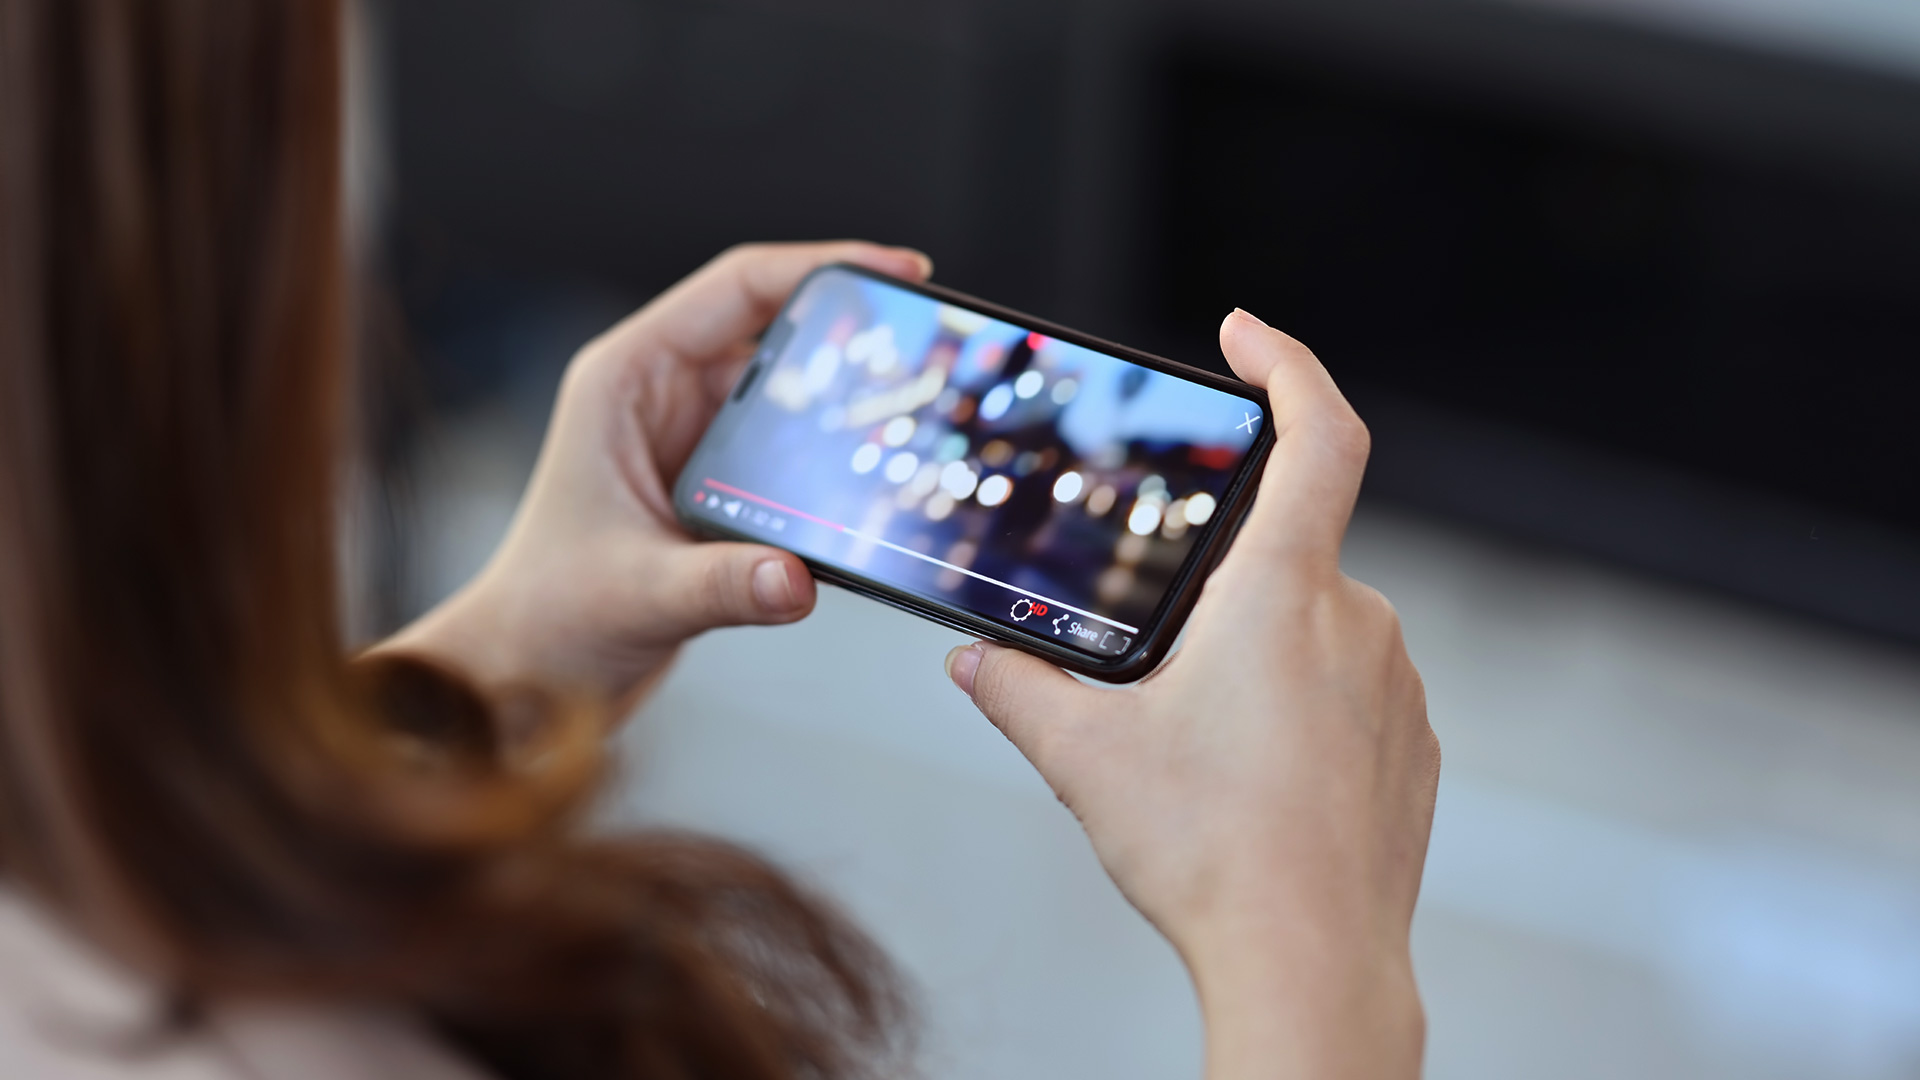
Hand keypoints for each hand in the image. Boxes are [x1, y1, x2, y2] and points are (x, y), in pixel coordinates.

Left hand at [383, 242, 932, 712]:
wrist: (535, 670)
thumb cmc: (553, 616)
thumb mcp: (639, 595)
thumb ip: (720, 585)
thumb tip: (795, 578)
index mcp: (627, 380)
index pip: (735, 289)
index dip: (820, 266)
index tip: (893, 268)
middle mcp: (663, 394)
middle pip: (776, 325)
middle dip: (854, 325)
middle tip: (927, 336)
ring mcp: (696, 435)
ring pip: (792, 386)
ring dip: (850, 390)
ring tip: (919, 397)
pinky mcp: (723, 480)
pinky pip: (794, 443)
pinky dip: (838, 446)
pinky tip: (883, 462)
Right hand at [944, 311, 1438, 1079]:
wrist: (1313, 965)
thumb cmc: (1216, 859)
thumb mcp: (1088, 761)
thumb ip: (1022, 693)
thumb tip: (978, 663)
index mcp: (1281, 596)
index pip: (1318, 433)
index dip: (1286, 362)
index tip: (1244, 335)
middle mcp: (1356, 622)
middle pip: (1287, 550)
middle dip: (1220, 588)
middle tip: (1163, 665)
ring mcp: (1395, 684)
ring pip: (1315, 627)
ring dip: (1256, 656)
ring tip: (1199, 743)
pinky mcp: (1412, 743)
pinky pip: (1351, 689)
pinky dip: (1299, 708)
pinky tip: (1251, 778)